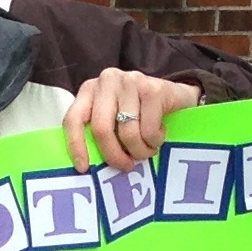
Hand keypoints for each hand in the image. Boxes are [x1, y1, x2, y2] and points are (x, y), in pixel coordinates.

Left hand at [62, 68, 199, 171]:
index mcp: (90, 90)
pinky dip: (155, 141)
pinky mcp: (153, 89)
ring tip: (147, 150)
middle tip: (126, 166)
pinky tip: (159, 136)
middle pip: (101, 129)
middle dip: (114, 155)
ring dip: (140, 151)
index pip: (74, 118)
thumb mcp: (114, 120)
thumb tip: (87, 170)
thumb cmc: (140, 115)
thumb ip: (100, 133)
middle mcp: (107, 81)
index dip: (76, 145)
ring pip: (127, 133)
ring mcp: (130, 81)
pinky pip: (148, 130)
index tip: (84, 168)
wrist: (178, 98)